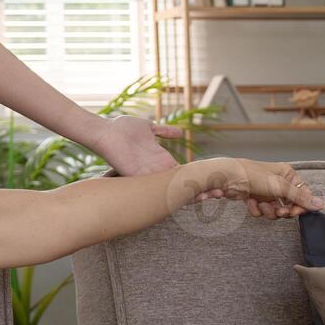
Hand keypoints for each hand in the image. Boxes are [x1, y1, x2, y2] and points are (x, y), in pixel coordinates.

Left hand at [97, 116, 233, 203]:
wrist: (104, 130)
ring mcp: (146, 174)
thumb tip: (180, 132)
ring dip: (188, 192)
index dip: (197, 177)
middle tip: (220, 193)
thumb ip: (164, 131)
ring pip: (170, 188)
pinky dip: (167, 191)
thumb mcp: (148, 127)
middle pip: (180, 183)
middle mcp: (155, 169)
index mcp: (160, 159)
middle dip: (198, 189)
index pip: (182, 173)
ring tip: (208, 196)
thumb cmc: (122, 127)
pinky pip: (153, 187)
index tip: (215, 181)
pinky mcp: (136, 175)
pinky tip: (184, 194)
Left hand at [198, 156, 324, 218]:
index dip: (300, 206)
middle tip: (278, 212)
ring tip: (261, 205)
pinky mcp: (254, 197)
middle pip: (289, 204)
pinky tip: (251, 203)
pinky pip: (262, 210)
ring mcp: (265, 190)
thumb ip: (301, 198)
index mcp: (287, 174)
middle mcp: (277, 182)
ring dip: (268, 211)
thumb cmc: (252, 176)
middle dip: (282, 210)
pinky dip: (257, 210)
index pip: (303, 194)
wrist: (225, 179)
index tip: (294, 213)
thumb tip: (322, 205)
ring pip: (275, 210)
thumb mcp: (280, 187)